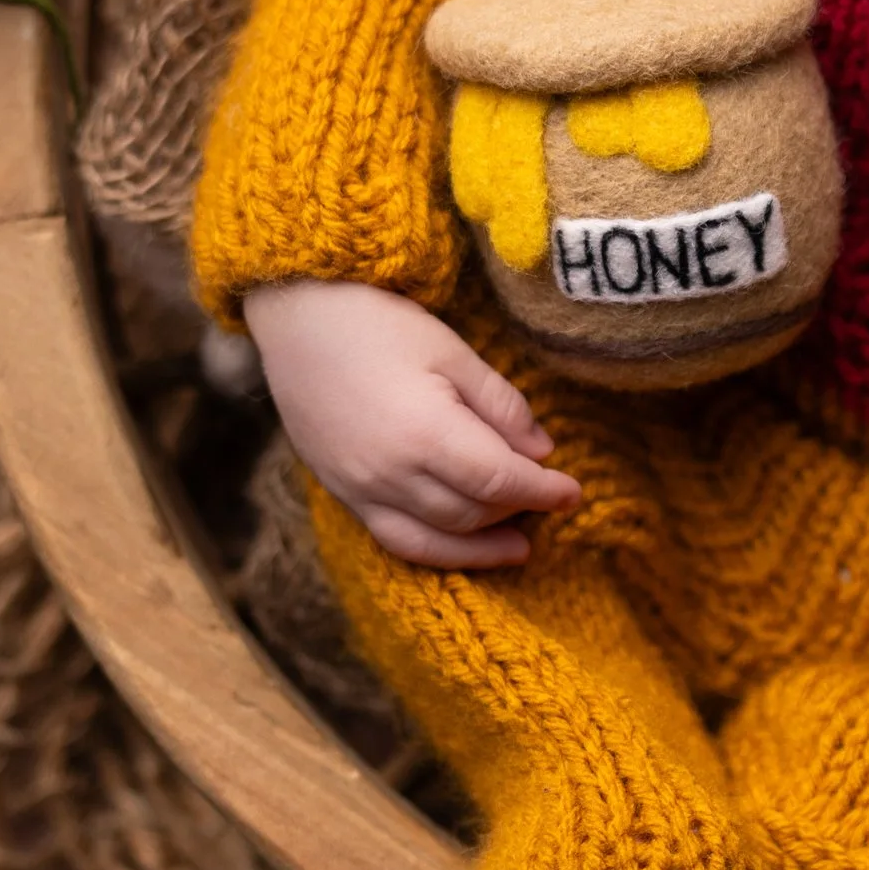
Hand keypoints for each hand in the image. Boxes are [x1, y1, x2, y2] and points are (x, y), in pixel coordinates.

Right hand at [241, 281, 580, 570]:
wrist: (295, 318)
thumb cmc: (376, 323)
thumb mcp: (451, 351)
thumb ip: (499, 405)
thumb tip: (540, 451)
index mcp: (425, 433)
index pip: (500, 480)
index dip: (543, 491)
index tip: (573, 491)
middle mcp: (390, 473)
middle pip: (472, 513)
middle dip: (518, 511)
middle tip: (548, 499)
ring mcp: (360, 489)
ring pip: (436, 538)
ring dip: (482, 542)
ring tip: (519, 542)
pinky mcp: (341, 492)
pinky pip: (394, 539)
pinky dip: (436, 550)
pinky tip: (462, 545)